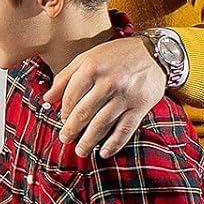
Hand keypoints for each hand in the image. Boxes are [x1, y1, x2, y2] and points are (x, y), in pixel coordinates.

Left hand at [45, 36, 165, 157]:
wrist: (157, 51)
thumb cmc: (116, 56)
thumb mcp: (88, 58)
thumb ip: (65, 77)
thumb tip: (47, 98)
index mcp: (92, 67)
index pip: (70, 98)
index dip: (64, 112)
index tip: (63, 120)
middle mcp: (108, 81)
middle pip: (83, 113)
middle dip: (71, 130)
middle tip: (65, 139)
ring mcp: (125, 94)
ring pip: (101, 124)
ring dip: (88, 141)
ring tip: (80, 151)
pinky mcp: (141, 105)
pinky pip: (125, 128)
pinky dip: (114, 143)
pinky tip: (104, 152)